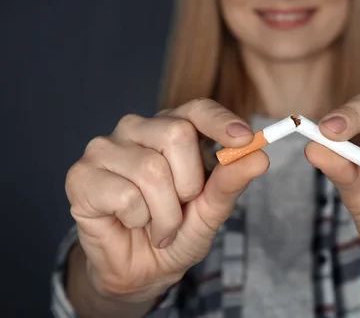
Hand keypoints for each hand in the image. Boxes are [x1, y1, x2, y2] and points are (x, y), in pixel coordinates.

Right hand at [65, 99, 268, 301]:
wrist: (142, 268)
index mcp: (172, 127)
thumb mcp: (212, 209)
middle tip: (182, 207)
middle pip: (176, 134)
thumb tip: (259, 156)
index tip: (245, 138)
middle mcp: (137, 129)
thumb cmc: (177, 230)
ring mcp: (105, 148)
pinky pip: (123, 194)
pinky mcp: (81, 175)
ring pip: (151, 170)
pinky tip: (130, 223)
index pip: (197, 109)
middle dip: (189, 184)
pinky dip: (138, 220)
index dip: (220, 121)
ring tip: (158, 225)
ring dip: (165, 213)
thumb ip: (232, 181)